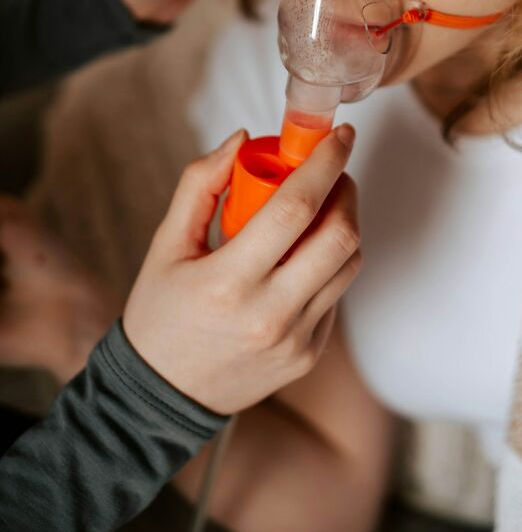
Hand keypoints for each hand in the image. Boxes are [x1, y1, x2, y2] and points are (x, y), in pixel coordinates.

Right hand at [123, 124, 360, 415]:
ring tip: (322, 206)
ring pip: (349, 264)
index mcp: (229, 281)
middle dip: (346, 189)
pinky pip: (338, 294)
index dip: (325, 164)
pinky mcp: (309, 354)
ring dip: (345, 223)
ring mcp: (296, 339)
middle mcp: (270, 314)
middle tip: (332, 170)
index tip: (340, 135)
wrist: (161, 396)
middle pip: (339, 236)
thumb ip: (201, 184)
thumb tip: (241, 139)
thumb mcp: (166, 244)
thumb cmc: (161, 313)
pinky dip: (331, 262)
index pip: (297, 208)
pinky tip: (306, 251)